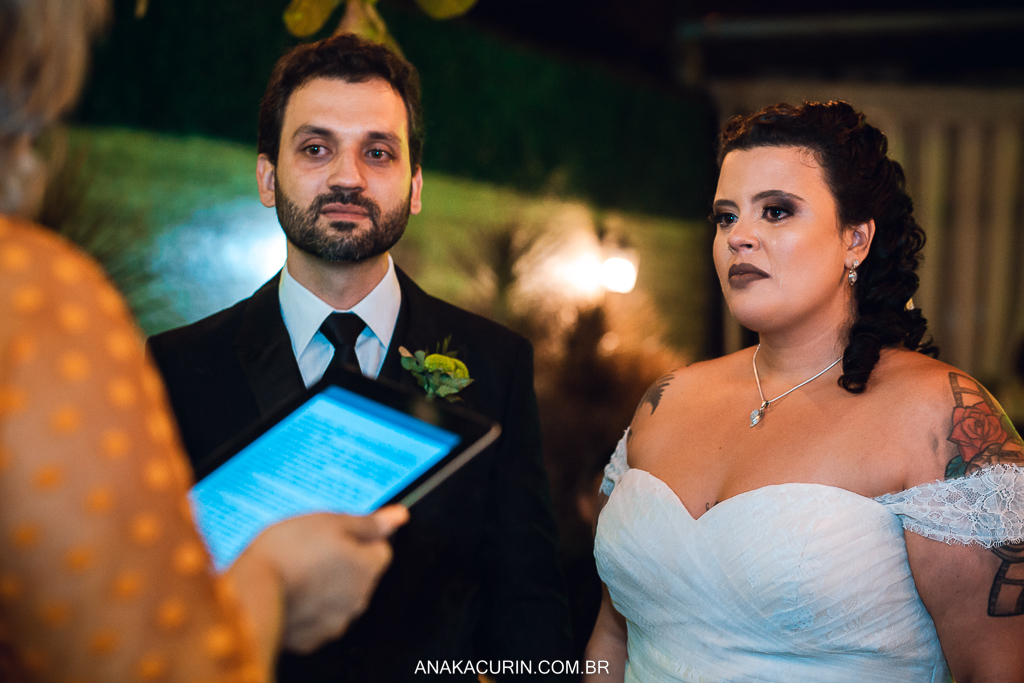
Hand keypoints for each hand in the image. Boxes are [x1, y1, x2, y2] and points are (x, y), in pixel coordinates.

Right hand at [243, 505, 407, 652]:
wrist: (252, 593)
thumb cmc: (288, 554)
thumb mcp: (331, 522)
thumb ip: (369, 522)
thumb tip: (398, 516)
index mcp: (367, 568)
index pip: (381, 550)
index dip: (361, 539)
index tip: (339, 535)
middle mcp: (359, 599)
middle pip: (361, 575)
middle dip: (343, 562)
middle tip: (313, 550)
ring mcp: (336, 622)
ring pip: (339, 597)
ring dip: (326, 585)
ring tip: (298, 570)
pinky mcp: (312, 638)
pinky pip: (317, 617)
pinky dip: (308, 606)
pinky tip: (290, 592)